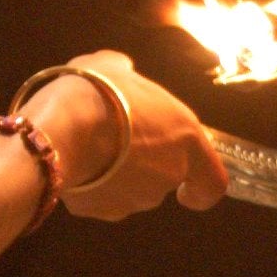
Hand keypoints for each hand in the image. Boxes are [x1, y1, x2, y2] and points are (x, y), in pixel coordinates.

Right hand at [23, 52, 226, 220]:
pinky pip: (98, 199)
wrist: (63, 128)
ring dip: (115, 175)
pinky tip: (72, 162)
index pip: (213, 181)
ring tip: (88, 148)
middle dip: (142, 166)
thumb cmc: (100, 92)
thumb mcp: (115, 66)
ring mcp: (135, 199)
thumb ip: (126, 73)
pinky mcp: (102, 211)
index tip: (187, 191)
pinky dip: (90, 186)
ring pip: (129, 191)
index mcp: (186, 139)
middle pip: (162, 179)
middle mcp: (167, 175)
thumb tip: (121, 69)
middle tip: (115, 140)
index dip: (201, 189)